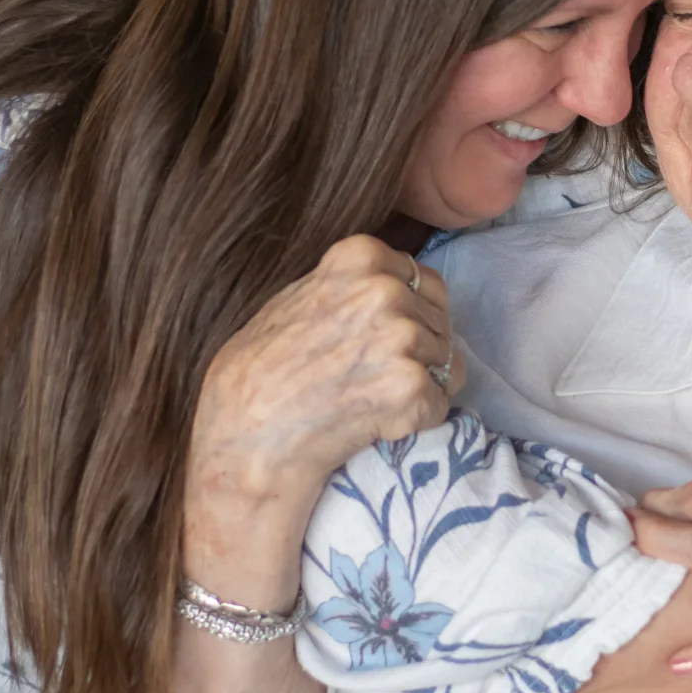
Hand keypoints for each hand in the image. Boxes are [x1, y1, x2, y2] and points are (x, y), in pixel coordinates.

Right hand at [187, 235, 458, 507]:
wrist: (244, 435)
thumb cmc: (258, 370)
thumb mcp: (299, 297)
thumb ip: (350, 286)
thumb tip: (394, 287)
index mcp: (361, 257)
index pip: (425, 281)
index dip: (415, 315)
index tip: (389, 341)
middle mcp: (387, 289)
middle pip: (439, 323)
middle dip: (420, 353)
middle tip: (375, 380)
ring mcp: (402, 337)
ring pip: (446, 364)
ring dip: (421, 387)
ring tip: (371, 402)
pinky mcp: (411, 386)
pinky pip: (440, 404)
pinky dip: (417, 420)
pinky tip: (377, 425)